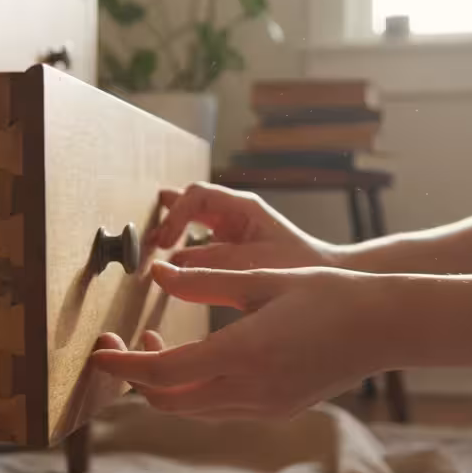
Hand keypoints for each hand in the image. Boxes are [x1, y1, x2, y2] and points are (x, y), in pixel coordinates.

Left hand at [92, 262, 397, 419]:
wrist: (387, 327)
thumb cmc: (330, 293)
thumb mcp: (264, 278)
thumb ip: (207, 280)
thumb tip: (160, 273)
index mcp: (244, 353)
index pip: (163, 372)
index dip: (123, 365)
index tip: (98, 352)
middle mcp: (251, 389)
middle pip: (169, 402)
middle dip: (136, 378)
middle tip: (121, 343)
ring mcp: (265, 406)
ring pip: (191, 410)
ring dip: (164, 385)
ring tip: (154, 343)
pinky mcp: (276, 409)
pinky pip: (217, 409)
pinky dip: (192, 390)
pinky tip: (193, 359)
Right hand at [151, 183, 346, 270]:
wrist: (323, 276)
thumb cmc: (298, 265)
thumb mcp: (256, 263)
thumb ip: (214, 263)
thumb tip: (173, 264)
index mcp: (243, 207)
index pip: (197, 196)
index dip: (175, 216)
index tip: (164, 243)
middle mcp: (234, 213)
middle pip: (190, 202)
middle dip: (166, 218)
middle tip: (148, 241)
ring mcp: (232, 230)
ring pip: (191, 220)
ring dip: (170, 230)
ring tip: (150, 246)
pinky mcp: (231, 249)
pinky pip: (199, 243)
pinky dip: (181, 249)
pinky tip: (169, 261)